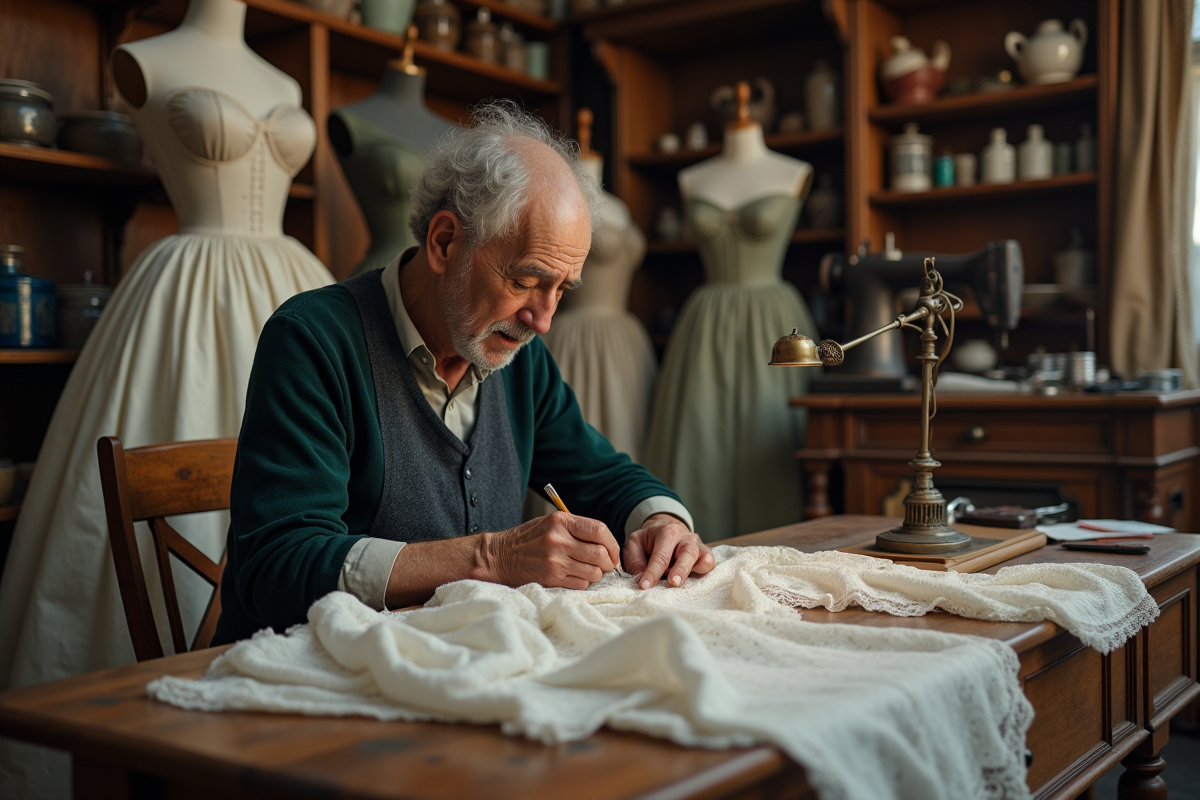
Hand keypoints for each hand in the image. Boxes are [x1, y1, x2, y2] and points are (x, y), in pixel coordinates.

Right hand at [482, 512, 619, 589]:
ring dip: (597, 574)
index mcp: (561, 522)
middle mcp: (558, 540)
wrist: (500, 556)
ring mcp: (555, 561)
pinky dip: (583, 582)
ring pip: (594, 572)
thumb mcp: (551, 523)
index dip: (612, 543)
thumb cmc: (529, 539)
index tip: (612, 551)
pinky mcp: (552, 579)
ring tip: (589, 570)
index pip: (599, 530)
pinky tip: (574, 576)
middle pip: (600, 554)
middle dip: (609, 562)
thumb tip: (607, 543)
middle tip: (606, 564)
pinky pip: (581, 584)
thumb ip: (577, 529)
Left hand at [623, 513, 714, 589]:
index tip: (644, 586)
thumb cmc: (649, 540)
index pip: (660, 555)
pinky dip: (706, 568)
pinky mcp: (705, 555)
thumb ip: (635, 561)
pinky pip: (710, 562)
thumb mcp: (635, 544)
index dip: (652, 572)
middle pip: (687, 552)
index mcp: (667, 532)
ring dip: (692, 571)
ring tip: (680, 583)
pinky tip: (697, 578)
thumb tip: (640, 578)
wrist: (666, 528)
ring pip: (702, 556)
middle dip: (680, 569)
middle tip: (672, 582)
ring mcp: (697, 546)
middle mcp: (685, 538)